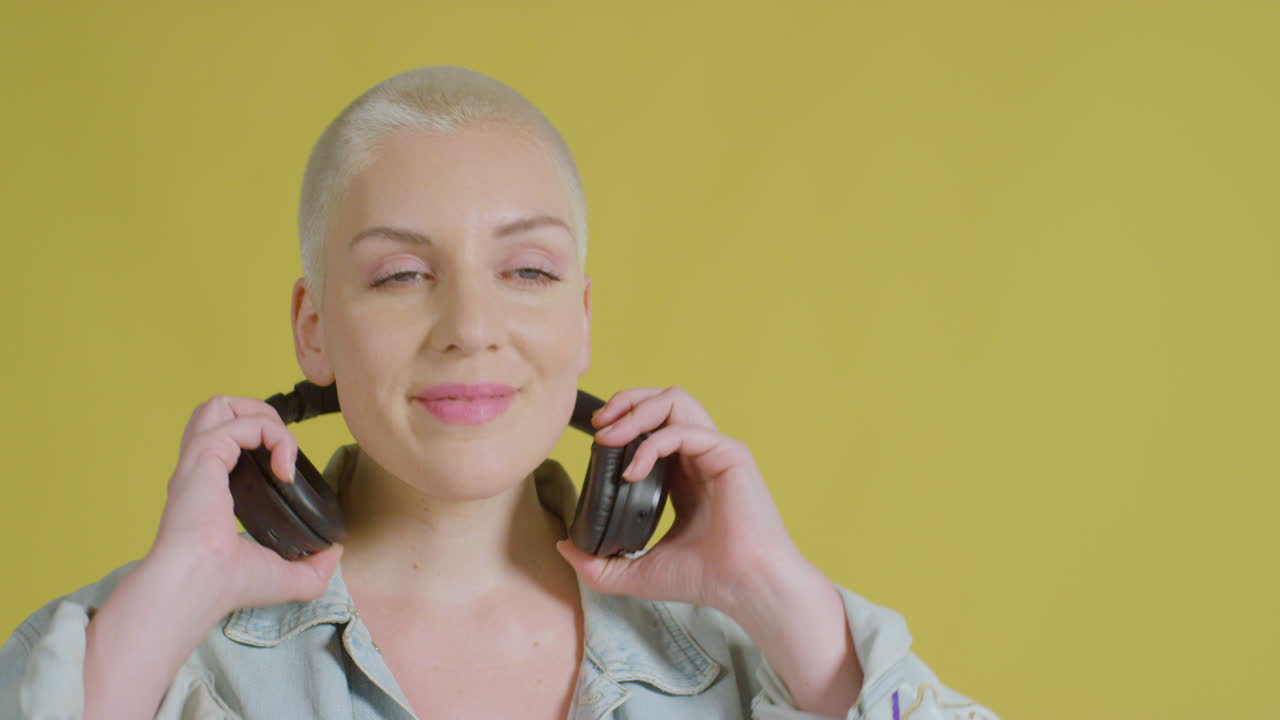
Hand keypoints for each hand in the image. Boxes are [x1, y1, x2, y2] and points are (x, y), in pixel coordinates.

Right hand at [148, 395, 342, 613]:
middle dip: (261, 416)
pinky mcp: (203, 456)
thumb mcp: (284, 577)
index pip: (228, 440)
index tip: (288, 472)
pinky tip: (285, 468)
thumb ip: (313, 568)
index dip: (262, 440)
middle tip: (283, 452)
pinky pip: (240, 422)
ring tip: (282, 450)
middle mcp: (199, 468)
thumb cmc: (228, 586)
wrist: (197, 588)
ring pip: (222, 404)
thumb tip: (336, 553)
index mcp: (209, 487)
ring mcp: (197, 460)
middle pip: (220, 410)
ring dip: (262, 417)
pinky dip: (271, 434)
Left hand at [555, 386, 815, 615]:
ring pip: (676, 401)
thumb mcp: (637, 572)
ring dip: (637, 411)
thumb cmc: (704, 579)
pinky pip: (685, 430)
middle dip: (626, 401)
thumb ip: (600, 563)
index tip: (595, 438)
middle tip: (598, 425)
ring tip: (609, 436)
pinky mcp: (730, 454)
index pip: (653, 424)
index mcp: (683, 473)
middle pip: (663, 400)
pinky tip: (632, 471)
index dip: (623, 420)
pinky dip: (652, 443)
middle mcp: (700, 455)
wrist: (745, 588)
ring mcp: (716, 451)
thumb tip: (564, 546)